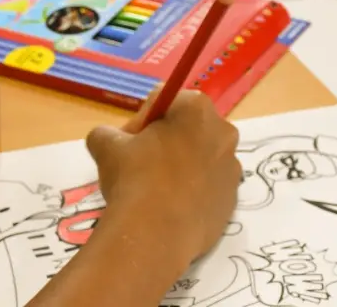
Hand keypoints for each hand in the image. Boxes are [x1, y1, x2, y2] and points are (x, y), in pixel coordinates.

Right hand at [84, 90, 239, 263]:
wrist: (156, 235)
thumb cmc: (133, 177)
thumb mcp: (104, 145)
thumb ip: (107, 133)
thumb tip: (113, 141)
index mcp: (195, 108)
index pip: (163, 101)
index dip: (141, 120)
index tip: (128, 142)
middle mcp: (223, 132)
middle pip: (187, 128)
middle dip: (165, 141)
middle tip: (140, 164)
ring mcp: (232, 168)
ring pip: (200, 159)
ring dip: (180, 167)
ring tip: (155, 190)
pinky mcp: (232, 200)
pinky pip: (208, 188)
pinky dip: (192, 193)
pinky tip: (170, 207)